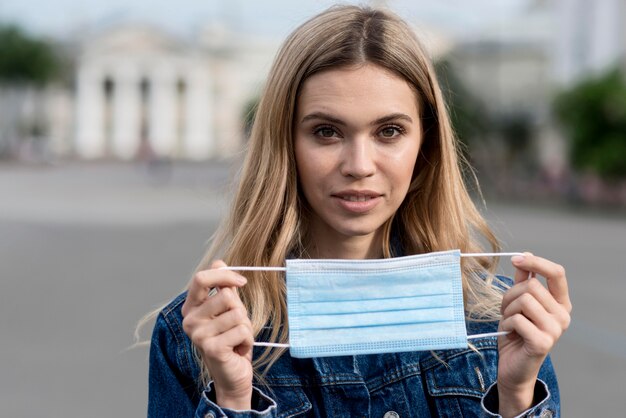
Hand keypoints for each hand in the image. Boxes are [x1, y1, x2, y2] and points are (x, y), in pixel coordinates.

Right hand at [181, 260, 253, 409]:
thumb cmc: (230, 339)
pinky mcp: (211, 348)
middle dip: (240, 309)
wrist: (231, 375)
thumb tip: (219, 262)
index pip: (201, 278)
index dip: (225, 275)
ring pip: (237, 313)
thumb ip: (223, 288)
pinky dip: (248, 340)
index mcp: (190, 307)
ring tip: (236, 338)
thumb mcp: (227, 310)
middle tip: (236, 325)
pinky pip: (243, 330)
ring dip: (245, 326)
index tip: (242, 282)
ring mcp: (198, 335)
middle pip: (225, 296)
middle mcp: (189, 320)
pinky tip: (238, 349)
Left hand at [497, 253, 571, 417]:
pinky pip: (517, 318)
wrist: (513, 366)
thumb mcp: (517, 303)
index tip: (516, 258)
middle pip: (531, 285)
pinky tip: (510, 334)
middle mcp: (563, 315)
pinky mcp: (543, 342)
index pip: (557, 273)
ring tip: (510, 323)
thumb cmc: (516, 332)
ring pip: (524, 299)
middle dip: (510, 295)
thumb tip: (525, 254)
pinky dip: (506, 324)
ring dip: (507, 310)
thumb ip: (523, 281)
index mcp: (561, 303)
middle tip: (507, 311)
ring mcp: (556, 329)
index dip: (536, 262)